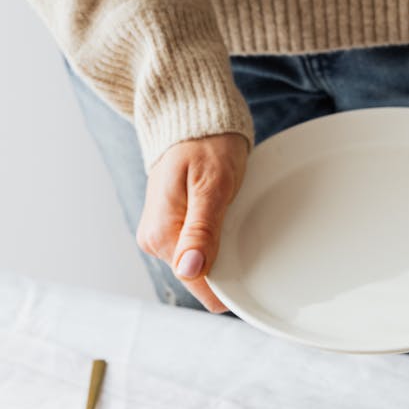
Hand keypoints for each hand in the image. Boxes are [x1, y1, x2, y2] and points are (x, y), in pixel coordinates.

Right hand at [137, 133, 248, 311]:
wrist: (192, 121)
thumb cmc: (206, 146)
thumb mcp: (211, 185)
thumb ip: (200, 230)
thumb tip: (189, 270)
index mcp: (162, 236)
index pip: (198, 286)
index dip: (228, 287)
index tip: (253, 276)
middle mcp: (155, 243)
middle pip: (201, 280)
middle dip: (227, 268)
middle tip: (243, 233)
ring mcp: (161, 238)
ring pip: (201, 267)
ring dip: (223, 254)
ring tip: (233, 223)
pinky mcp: (170, 232)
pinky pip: (198, 252)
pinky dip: (217, 244)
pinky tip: (225, 223)